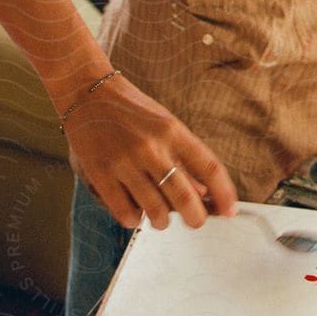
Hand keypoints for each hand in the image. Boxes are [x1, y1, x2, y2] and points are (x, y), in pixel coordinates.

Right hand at [63, 77, 239, 231]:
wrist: (86, 93)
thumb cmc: (130, 110)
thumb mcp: (164, 124)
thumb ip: (183, 157)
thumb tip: (203, 193)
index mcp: (172, 130)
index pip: (209, 167)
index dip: (224, 193)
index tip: (229, 210)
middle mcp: (151, 146)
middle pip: (185, 196)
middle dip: (195, 218)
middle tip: (195, 222)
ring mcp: (124, 161)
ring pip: (155, 210)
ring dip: (163, 222)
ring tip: (161, 219)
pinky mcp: (100, 174)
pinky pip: (125, 212)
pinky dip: (134, 220)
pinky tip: (134, 213)